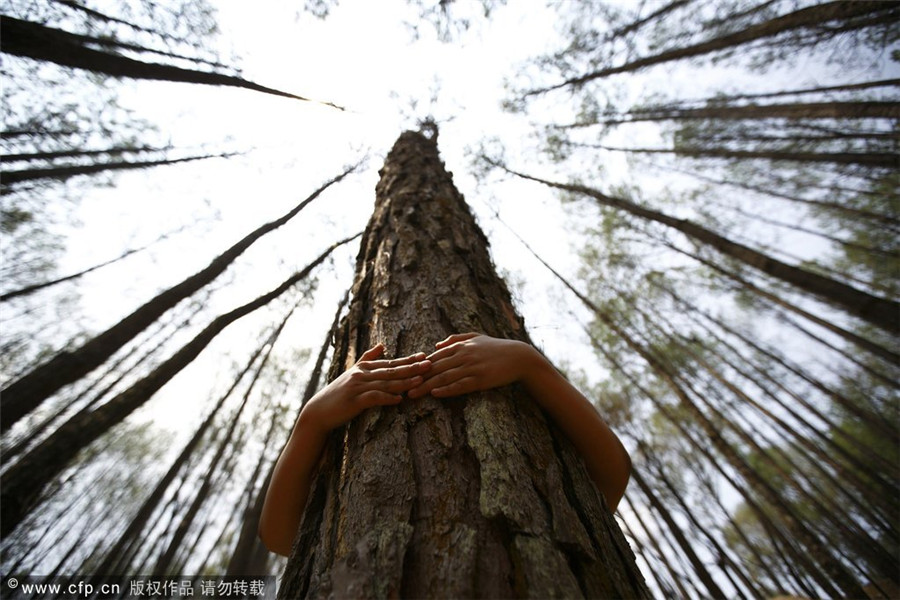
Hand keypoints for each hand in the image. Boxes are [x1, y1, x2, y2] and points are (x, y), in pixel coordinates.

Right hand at [301, 344, 430, 432]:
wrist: (319, 410)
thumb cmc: (339, 393)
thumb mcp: (353, 371)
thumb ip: (368, 357)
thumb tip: (382, 344)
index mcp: (364, 367)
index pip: (390, 362)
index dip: (408, 359)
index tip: (424, 356)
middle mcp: (361, 374)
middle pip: (391, 370)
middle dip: (412, 367)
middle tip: (429, 364)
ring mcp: (357, 386)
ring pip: (385, 383)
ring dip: (404, 382)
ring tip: (420, 380)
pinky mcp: (354, 401)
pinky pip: (374, 398)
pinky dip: (387, 398)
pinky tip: (399, 399)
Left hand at [407, 333, 533, 398]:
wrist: (519, 357)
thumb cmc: (496, 348)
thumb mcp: (476, 337)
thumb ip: (456, 339)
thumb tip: (437, 344)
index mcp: (461, 346)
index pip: (434, 357)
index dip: (418, 366)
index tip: (404, 373)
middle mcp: (464, 355)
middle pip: (435, 368)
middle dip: (417, 378)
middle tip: (400, 387)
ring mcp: (472, 367)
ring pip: (444, 378)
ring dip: (427, 387)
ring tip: (412, 394)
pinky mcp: (481, 379)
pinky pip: (461, 385)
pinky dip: (447, 390)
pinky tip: (436, 394)